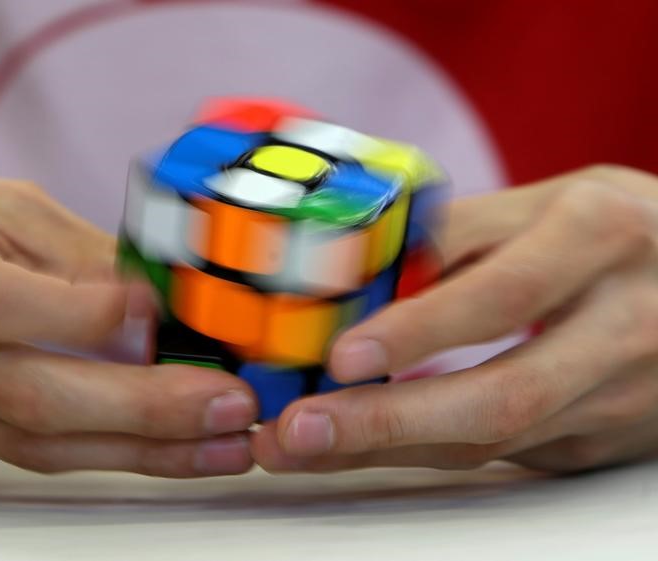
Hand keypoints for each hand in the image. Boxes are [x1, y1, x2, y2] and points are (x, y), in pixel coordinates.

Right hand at [0, 159, 255, 476]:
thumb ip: (71, 253)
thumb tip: (160, 305)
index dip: (86, 315)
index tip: (164, 318)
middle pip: (22, 393)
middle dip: (144, 409)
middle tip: (232, 407)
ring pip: (23, 441)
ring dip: (134, 449)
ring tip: (217, 445)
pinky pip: (7, 450)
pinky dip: (90, 451)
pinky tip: (153, 445)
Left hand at [252, 165, 657, 472]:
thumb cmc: (620, 233)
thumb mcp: (551, 203)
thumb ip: (459, 234)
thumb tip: (358, 276)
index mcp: (599, 238)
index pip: (504, 293)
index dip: (419, 330)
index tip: (340, 357)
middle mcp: (621, 324)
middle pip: (503, 394)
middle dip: (388, 421)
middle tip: (298, 430)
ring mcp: (620, 395)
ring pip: (494, 439)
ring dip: (390, 446)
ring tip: (307, 444)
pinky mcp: (603, 439)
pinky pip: (504, 450)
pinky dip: (426, 448)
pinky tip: (367, 441)